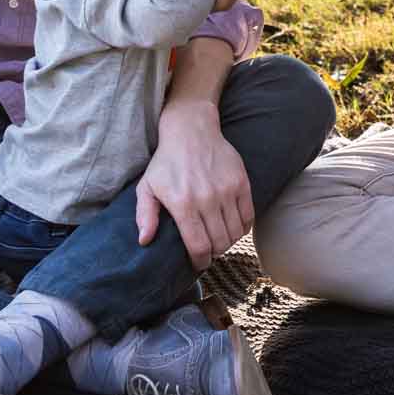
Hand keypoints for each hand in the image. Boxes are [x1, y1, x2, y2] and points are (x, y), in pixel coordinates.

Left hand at [136, 99, 253, 270]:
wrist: (191, 131)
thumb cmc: (166, 162)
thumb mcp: (147, 187)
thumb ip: (145, 215)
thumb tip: (144, 241)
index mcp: (183, 204)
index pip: (199, 246)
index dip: (200, 261)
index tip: (198, 263)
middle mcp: (207, 199)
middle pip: (219, 243)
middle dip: (213, 253)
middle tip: (208, 251)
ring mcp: (227, 191)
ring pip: (235, 233)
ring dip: (228, 242)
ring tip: (219, 239)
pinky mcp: (242, 183)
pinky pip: (248, 218)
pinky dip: (242, 229)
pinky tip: (232, 227)